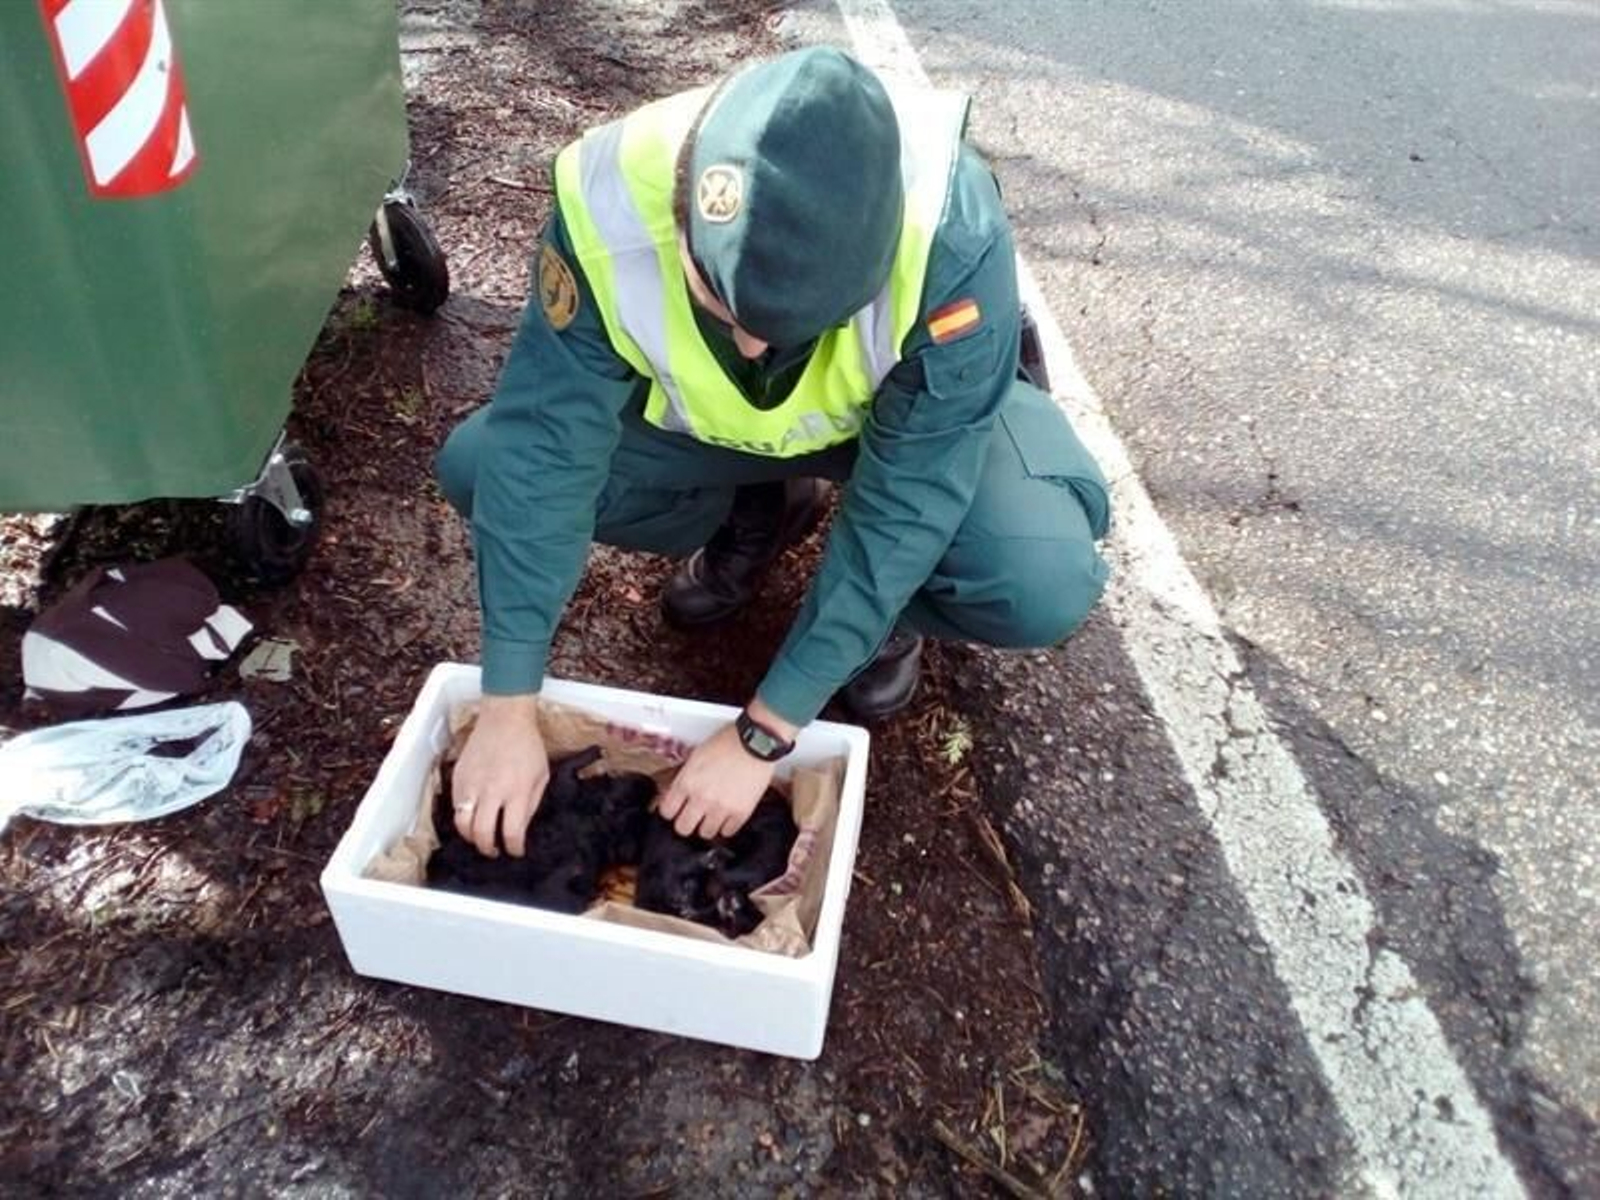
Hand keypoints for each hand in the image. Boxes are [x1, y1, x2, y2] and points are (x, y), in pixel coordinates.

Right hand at [450, 694, 548, 856]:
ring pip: (462, 824)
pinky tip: (473, 817)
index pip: (511, 832)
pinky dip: (463, 817)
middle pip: (482, 833)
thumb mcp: (541, 776)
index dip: (514, 848)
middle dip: (488, 849)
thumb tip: (520, 828)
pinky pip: (455, 807)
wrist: (504, 719)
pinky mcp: (458, 778)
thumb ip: (531, 805)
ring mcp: (471, 785)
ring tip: (481, 838)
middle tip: (495, 851)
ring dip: (471, 837)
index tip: (516, 851)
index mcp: (516, 791)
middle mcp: (491, 791)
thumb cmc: (527, 746)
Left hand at [660, 718, 782, 838]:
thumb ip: (684, 778)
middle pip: (683, 828)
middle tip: (692, 815)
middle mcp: (702, 797)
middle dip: (686, 821)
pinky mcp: (741, 813)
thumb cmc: (729, 742)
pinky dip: (726, 825)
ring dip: (707, 824)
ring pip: (705, 833)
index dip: (671, 811)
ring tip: (713, 813)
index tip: (676, 809)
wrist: (757, 742)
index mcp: (687, 781)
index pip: (667, 812)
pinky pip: (728, 832)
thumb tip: (675, 795)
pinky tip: (727, 814)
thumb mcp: (697, 755)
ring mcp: (722, 807)